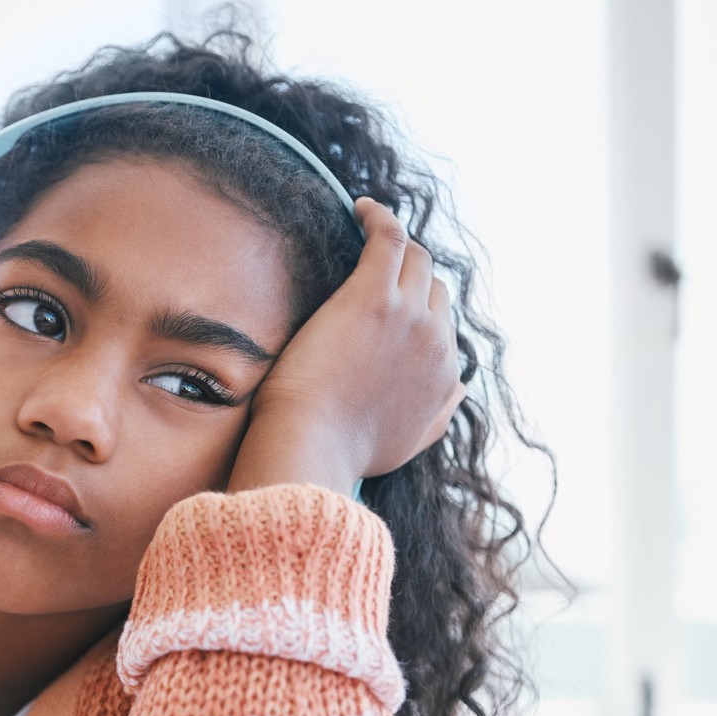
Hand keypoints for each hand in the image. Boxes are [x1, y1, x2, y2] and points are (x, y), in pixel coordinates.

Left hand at [230, 197, 465, 494]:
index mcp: (445, 374)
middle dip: (410, 272)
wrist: (313, 448)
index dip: (418, 305)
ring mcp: (409, 315)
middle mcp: (436, 339)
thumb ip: (439, 413)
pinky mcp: (374, 297)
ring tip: (366, 229)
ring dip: (396, 241)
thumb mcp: (409, 441)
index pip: (441, 321)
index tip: (392, 297)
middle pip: (434, 285)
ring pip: (416, 258)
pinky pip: (389, 238)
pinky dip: (378, 217)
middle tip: (374, 262)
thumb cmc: (344, 451)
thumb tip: (460, 387)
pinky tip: (360, 208)